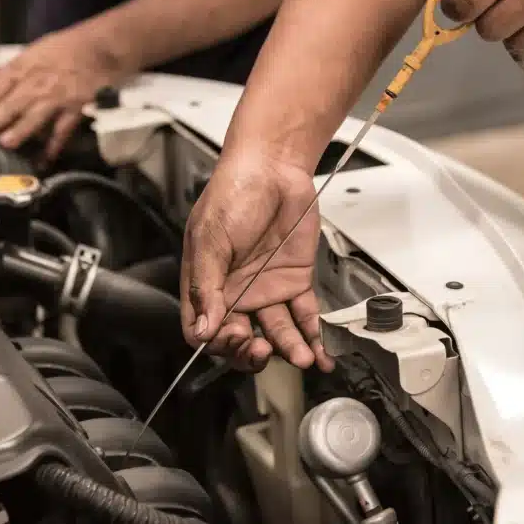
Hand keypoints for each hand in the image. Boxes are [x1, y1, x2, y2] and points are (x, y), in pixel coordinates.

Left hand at [0, 27, 125, 161]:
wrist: (98, 48)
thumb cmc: (63, 50)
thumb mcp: (32, 53)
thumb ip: (13, 74)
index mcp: (24, 66)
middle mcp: (38, 81)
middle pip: (13, 102)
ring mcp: (57, 96)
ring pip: (36, 115)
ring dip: (20, 130)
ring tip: (5, 143)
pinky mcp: (76, 108)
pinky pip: (63, 129)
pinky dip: (54, 145)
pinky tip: (45, 158)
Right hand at [181, 149, 333, 372]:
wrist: (273, 166)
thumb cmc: (233, 192)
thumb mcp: (210, 238)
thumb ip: (206, 285)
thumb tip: (203, 328)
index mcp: (207, 283)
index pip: (204, 330)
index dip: (217, 343)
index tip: (234, 338)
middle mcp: (235, 291)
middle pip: (240, 339)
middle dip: (252, 353)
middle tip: (263, 350)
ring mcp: (267, 288)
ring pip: (277, 333)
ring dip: (289, 350)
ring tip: (302, 357)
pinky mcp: (295, 281)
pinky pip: (305, 316)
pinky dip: (314, 335)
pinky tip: (320, 351)